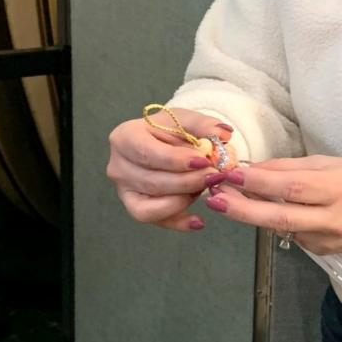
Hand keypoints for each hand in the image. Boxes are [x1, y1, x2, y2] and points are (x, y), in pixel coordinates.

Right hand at [106, 109, 237, 232]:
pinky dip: (178, 223)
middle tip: (214, 177)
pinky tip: (199, 220)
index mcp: (125, 137)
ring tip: (206, 188)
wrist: (162, 142)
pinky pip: (155, 221)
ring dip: (183, 200)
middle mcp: (118, 166)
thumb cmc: (171, 129)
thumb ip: (204, 124)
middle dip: (187, 182)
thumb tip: (223, 134)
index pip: (147, 153)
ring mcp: (123, 190)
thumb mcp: (185, 119)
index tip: (203, 161)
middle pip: (152, 182)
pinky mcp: (134, 207)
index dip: (176, 160)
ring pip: (151, 206)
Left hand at [202, 155, 341, 254]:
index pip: (291, 187)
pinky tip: (269, 210)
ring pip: (281, 228)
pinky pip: (292, 234)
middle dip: (242, 209)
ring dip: (253, 214)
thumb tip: (253, 169)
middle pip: (279, 217)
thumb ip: (292, 168)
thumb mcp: (331, 164)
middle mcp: (332, 219)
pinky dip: (276, 221)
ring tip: (228, 199)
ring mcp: (327, 240)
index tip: (231, 175)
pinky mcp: (322, 252)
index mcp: (338, 189)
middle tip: (213, 199)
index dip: (258, 183)